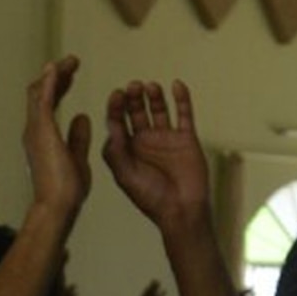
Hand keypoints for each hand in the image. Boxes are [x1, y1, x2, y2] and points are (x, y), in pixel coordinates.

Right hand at [21, 58, 93, 229]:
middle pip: (41, 93)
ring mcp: (35, 130)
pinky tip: (56, 68)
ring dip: (55, 74)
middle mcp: (33, 131)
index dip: (59, 86)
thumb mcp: (77, 157)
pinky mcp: (42, 131)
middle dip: (56, 75)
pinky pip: (44, 100)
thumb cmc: (66, 190)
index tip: (71, 74)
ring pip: (40, 92)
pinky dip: (50, 83)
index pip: (48, 103)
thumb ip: (78, 136)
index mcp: (42, 137)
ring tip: (70, 61)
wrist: (58, 206)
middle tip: (72, 61)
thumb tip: (81, 116)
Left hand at [102, 77, 209, 234]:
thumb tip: (110, 127)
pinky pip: (184, 113)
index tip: (116, 94)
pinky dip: (182, 98)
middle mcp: (145, 139)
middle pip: (137, 111)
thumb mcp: (125, 176)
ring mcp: (166, 137)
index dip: (116, 107)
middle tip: (133, 86)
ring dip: (154, 95)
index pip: (118, 121)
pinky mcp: (186, 137)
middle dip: (133, 98)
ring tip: (150, 86)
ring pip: (159, 108)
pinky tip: (176, 85)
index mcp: (126, 148)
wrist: (181, 210)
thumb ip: (115, 153)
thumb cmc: (150, 197)